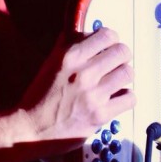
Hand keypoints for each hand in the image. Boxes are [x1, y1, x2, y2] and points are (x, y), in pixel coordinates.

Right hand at [20, 27, 135, 148]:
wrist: (30, 128)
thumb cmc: (39, 97)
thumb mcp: (50, 63)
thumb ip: (68, 46)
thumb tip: (86, 32)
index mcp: (70, 56)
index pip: (107, 35)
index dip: (111, 41)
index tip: (109, 47)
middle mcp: (83, 72)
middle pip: (122, 52)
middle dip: (121, 57)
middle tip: (116, 64)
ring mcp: (93, 94)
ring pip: (128, 73)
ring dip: (124, 77)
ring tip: (115, 82)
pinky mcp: (100, 115)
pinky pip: (130, 98)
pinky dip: (126, 98)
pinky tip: (116, 99)